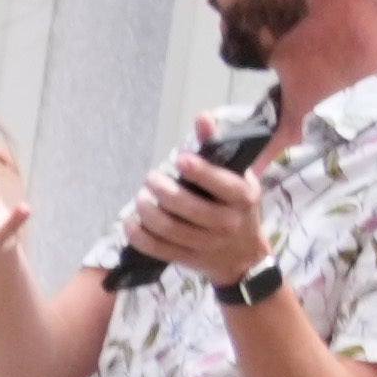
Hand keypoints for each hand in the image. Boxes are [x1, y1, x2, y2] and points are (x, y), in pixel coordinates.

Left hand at [120, 147, 273, 291]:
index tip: (178, 160)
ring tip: (140, 198)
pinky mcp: (189, 259)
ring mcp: (207, 244)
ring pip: (169, 228)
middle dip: (162, 190)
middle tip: (150, 179)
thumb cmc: (238, 208)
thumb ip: (217, 147)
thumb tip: (202, 117)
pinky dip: (139, 235)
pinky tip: (131, 222)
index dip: (198, 170)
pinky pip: (158, 248)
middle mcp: (227, 222)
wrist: (245, 256)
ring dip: (147, 211)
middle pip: (187, 206)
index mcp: (243, 198)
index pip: (221, 183)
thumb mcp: (238, 177)